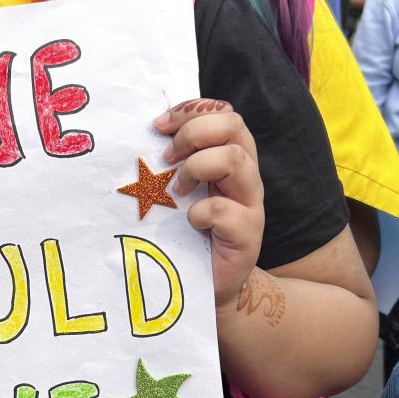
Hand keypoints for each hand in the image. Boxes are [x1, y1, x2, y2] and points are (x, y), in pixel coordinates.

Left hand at [154, 98, 264, 310]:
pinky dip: (199, 213)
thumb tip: (148, 136)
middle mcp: (246, 176)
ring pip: (235, 159)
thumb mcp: (181, 192)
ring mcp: (251, 204)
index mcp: (231, 158)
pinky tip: (189, 224)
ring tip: (177, 190)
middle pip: (234, 126)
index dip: (191, 110)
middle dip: (194, 133)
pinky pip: (223, 210)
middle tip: (167, 158)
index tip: (158, 126)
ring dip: (196, 168)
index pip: (223, 113)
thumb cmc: (190, 236)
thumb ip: (176, 164)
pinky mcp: (247, 235)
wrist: (210, 287)